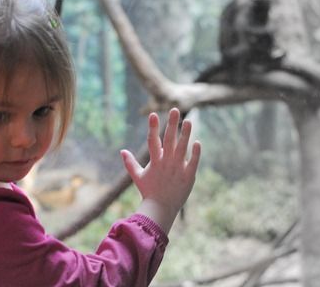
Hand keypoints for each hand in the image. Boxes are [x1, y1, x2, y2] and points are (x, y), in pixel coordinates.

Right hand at [120, 108, 200, 232]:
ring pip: (182, 148)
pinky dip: (195, 153)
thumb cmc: (149, 192)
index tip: (153, 114)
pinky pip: (193, 162)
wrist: (161, 209)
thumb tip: (122, 151)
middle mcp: (166, 163)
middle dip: (171, 124)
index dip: (152, 127)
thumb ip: (130, 163)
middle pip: (169, 140)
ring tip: (188, 120)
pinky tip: (197, 142)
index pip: (152, 141)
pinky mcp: (188, 177)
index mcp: (154, 161)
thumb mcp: (137, 177)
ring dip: (185, 134)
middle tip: (174, 110)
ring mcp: (177, 169)